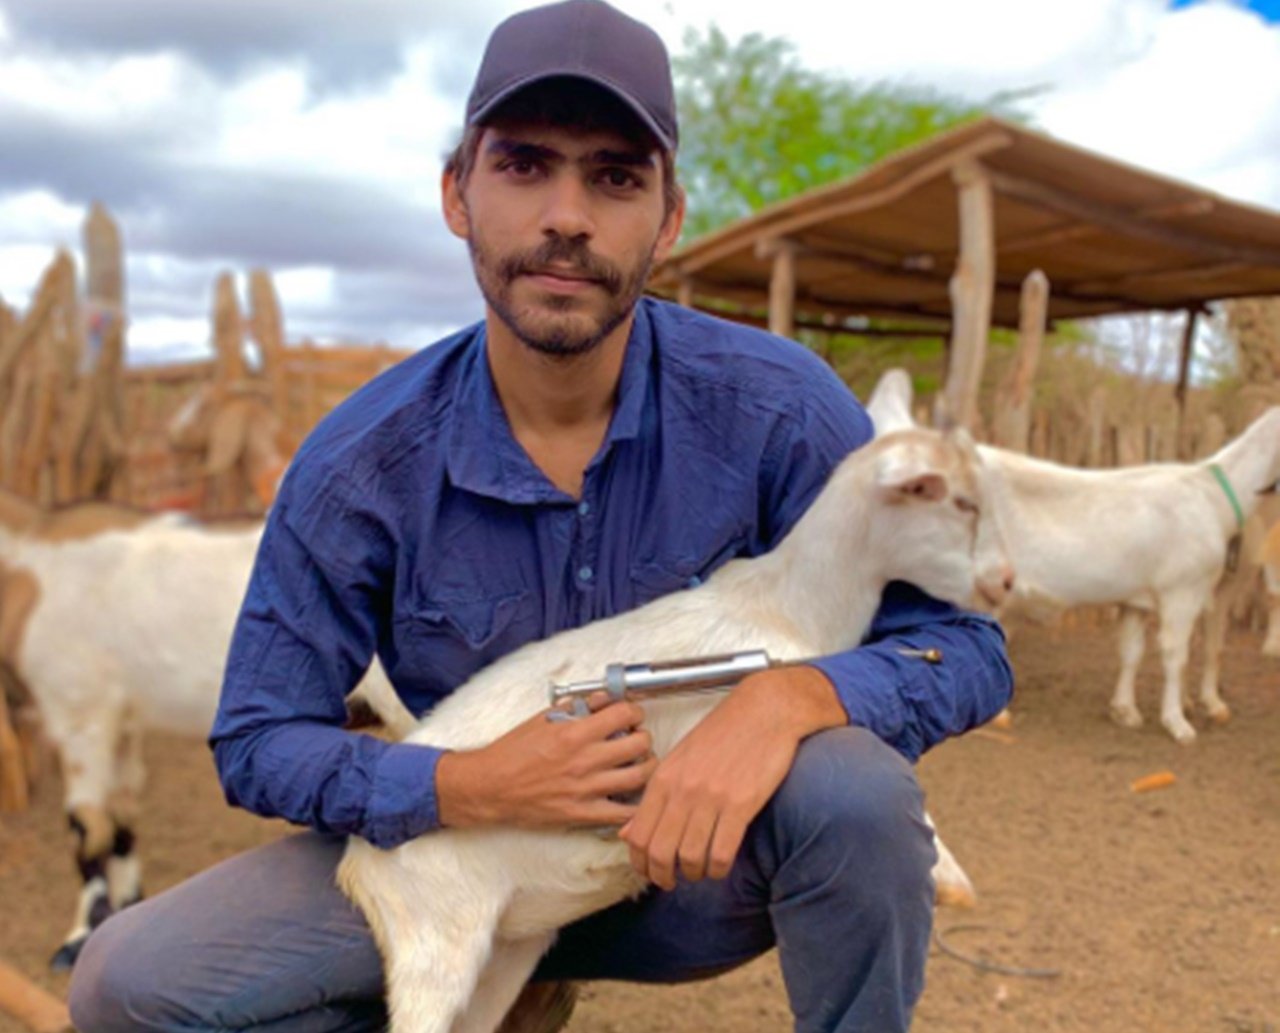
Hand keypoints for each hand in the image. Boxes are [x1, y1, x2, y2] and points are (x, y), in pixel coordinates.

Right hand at [436, 697, 654, 829]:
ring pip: (639, 777)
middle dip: (643, 737)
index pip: (624, 715)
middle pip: (639, 744)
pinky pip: (622, 813)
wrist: (489, 787)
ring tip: (639, 764)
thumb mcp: (542, 719)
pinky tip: (633, 796)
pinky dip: (635, 805)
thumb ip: (575, 708)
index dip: (634, 712)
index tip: (631, 715)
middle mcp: (584, 761)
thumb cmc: (512, 752)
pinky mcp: (581, 814)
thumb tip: (602, 701)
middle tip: (637, 738)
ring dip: (646, 767)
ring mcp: (585, 789)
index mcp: (574, 733)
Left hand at [618, 665, 842, 889]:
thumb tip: (626, 833)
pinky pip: (722, 852)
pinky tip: (721, 866)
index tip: (650, 871)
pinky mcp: (741, 804)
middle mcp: (682, 790)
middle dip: (663, 876)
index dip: (640, 863)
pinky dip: (718, 869)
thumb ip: (654, 797)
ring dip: (694, 874)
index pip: (637, 834)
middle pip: (659, 852)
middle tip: (672, 881)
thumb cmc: (723, 733)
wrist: (764, 711)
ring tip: (700, 872)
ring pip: (690, 857)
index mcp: (663, 778)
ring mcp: (711, 797)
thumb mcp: (679, 759)